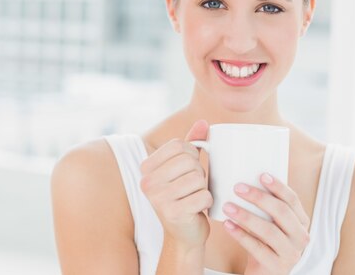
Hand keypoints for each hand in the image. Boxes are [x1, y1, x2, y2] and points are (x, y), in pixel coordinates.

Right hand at [139, 119, 212, 249]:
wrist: (184, 234)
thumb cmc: (184, 196)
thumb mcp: (184, 168)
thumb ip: (192, 143)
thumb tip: (203, 122)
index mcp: (146, 168)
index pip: (179, 146)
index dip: (192, 154)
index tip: (188, 168)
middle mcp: (147, 182)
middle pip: (189, 161)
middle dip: (199, 173)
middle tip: (192, 187)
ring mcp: (158, 199)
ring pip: (198, 178)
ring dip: (203, 188)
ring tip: (194, 197)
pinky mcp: (174, 213)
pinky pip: (204, 196)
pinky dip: (207, 201)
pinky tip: (198, 209)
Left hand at [222, 173, 309, 274]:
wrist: (264, 274)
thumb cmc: (265, 242)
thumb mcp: (272, 223)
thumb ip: (267, 206)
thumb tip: (245, 178)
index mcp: (302, 221)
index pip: (292, 200)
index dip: (278, 186)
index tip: (261, 175)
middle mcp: (301, 237)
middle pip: (281, 212)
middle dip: (259, 197)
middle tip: (238, 187)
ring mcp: (291, 254)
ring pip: (269, 230)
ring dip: (246, 216)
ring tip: (228, 206)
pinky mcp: (277, 267)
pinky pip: (257, 248)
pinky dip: (240, 235)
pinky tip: (228, 225)